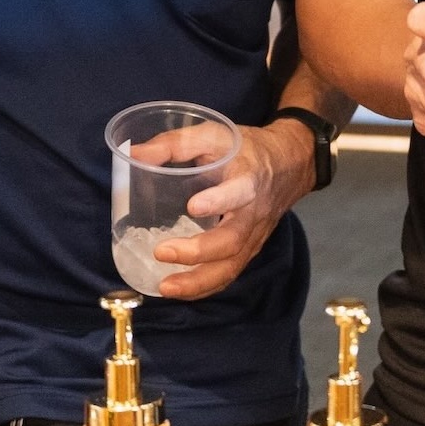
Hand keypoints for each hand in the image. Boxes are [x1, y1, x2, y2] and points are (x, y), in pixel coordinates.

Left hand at [150, 121, 317, 298]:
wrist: (291, 164)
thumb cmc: (246, 148)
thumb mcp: (216, 134)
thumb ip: (176, 144)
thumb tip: (134, 155)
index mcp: (249, 177)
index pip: (240, 192)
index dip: (219, 200)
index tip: (193, 206)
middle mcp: (254, 211)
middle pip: (232, 240)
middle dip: (197, 251)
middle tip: (161, 252)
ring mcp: (254, 235)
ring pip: (231, 265)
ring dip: (198, 281)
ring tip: (166, 287)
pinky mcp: (249, 249)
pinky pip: (230, 273)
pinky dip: (204, 287)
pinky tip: (179, 291)